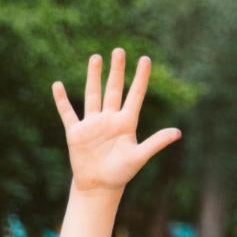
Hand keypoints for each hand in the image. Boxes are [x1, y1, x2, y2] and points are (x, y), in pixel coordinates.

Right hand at [51, 49, 180, 192]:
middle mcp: (110, 118)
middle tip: (119, 50)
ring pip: (93, 95)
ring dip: (93, 77)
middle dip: (116, 70)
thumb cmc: (122, 172)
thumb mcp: (140, 156)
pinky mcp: (76, 132)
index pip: (136, 94)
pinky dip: (62, 100)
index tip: (146, 59)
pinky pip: (68, 113)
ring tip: (95, 57)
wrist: (99, 186)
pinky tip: (57, 85)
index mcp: (127, 122)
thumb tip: (178, 133)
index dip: (141, 77)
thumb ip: (156, 142)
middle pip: (114, 89)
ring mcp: (92, 124)